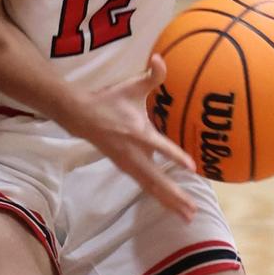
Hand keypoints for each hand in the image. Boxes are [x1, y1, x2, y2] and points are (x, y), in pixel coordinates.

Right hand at [81, 58, 200, 219]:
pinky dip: (159, 197)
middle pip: (157, 179)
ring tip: (188, 216)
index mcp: (138, 133)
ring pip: (152, 187)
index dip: (174, 156)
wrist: (81, 115)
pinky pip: (146, 186)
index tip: (191, 167)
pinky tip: (172, 207)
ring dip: (170, 202)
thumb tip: (160, 58)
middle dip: (175, 196)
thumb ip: (152, 76)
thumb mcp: (132, 86)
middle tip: (192, 211)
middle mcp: (134, 153)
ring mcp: (129, 163)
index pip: (159, 146)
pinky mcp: (126, 168)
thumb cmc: (110, 100)